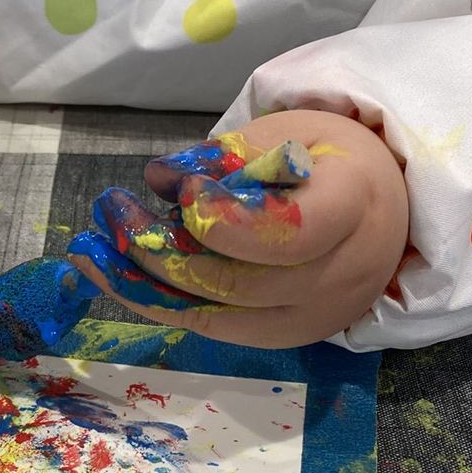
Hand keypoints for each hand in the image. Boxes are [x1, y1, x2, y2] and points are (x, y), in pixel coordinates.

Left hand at [68, 111, 408, 347]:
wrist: (382, 213)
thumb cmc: (328, 161)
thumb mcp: (285, 135)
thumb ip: (225, 158)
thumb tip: (156, 177)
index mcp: (353, 209)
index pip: (289, 235)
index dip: (227, 223)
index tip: (182, 192)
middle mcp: (339, 276)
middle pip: (239, 283)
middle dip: (161, 250)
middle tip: (108, 214)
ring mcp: (312, 317)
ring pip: (216, 314)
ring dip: (143, 284)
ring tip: (89, 252)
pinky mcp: (282, 337)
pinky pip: (212, 326)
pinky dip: (160, 302)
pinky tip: (113, 275)